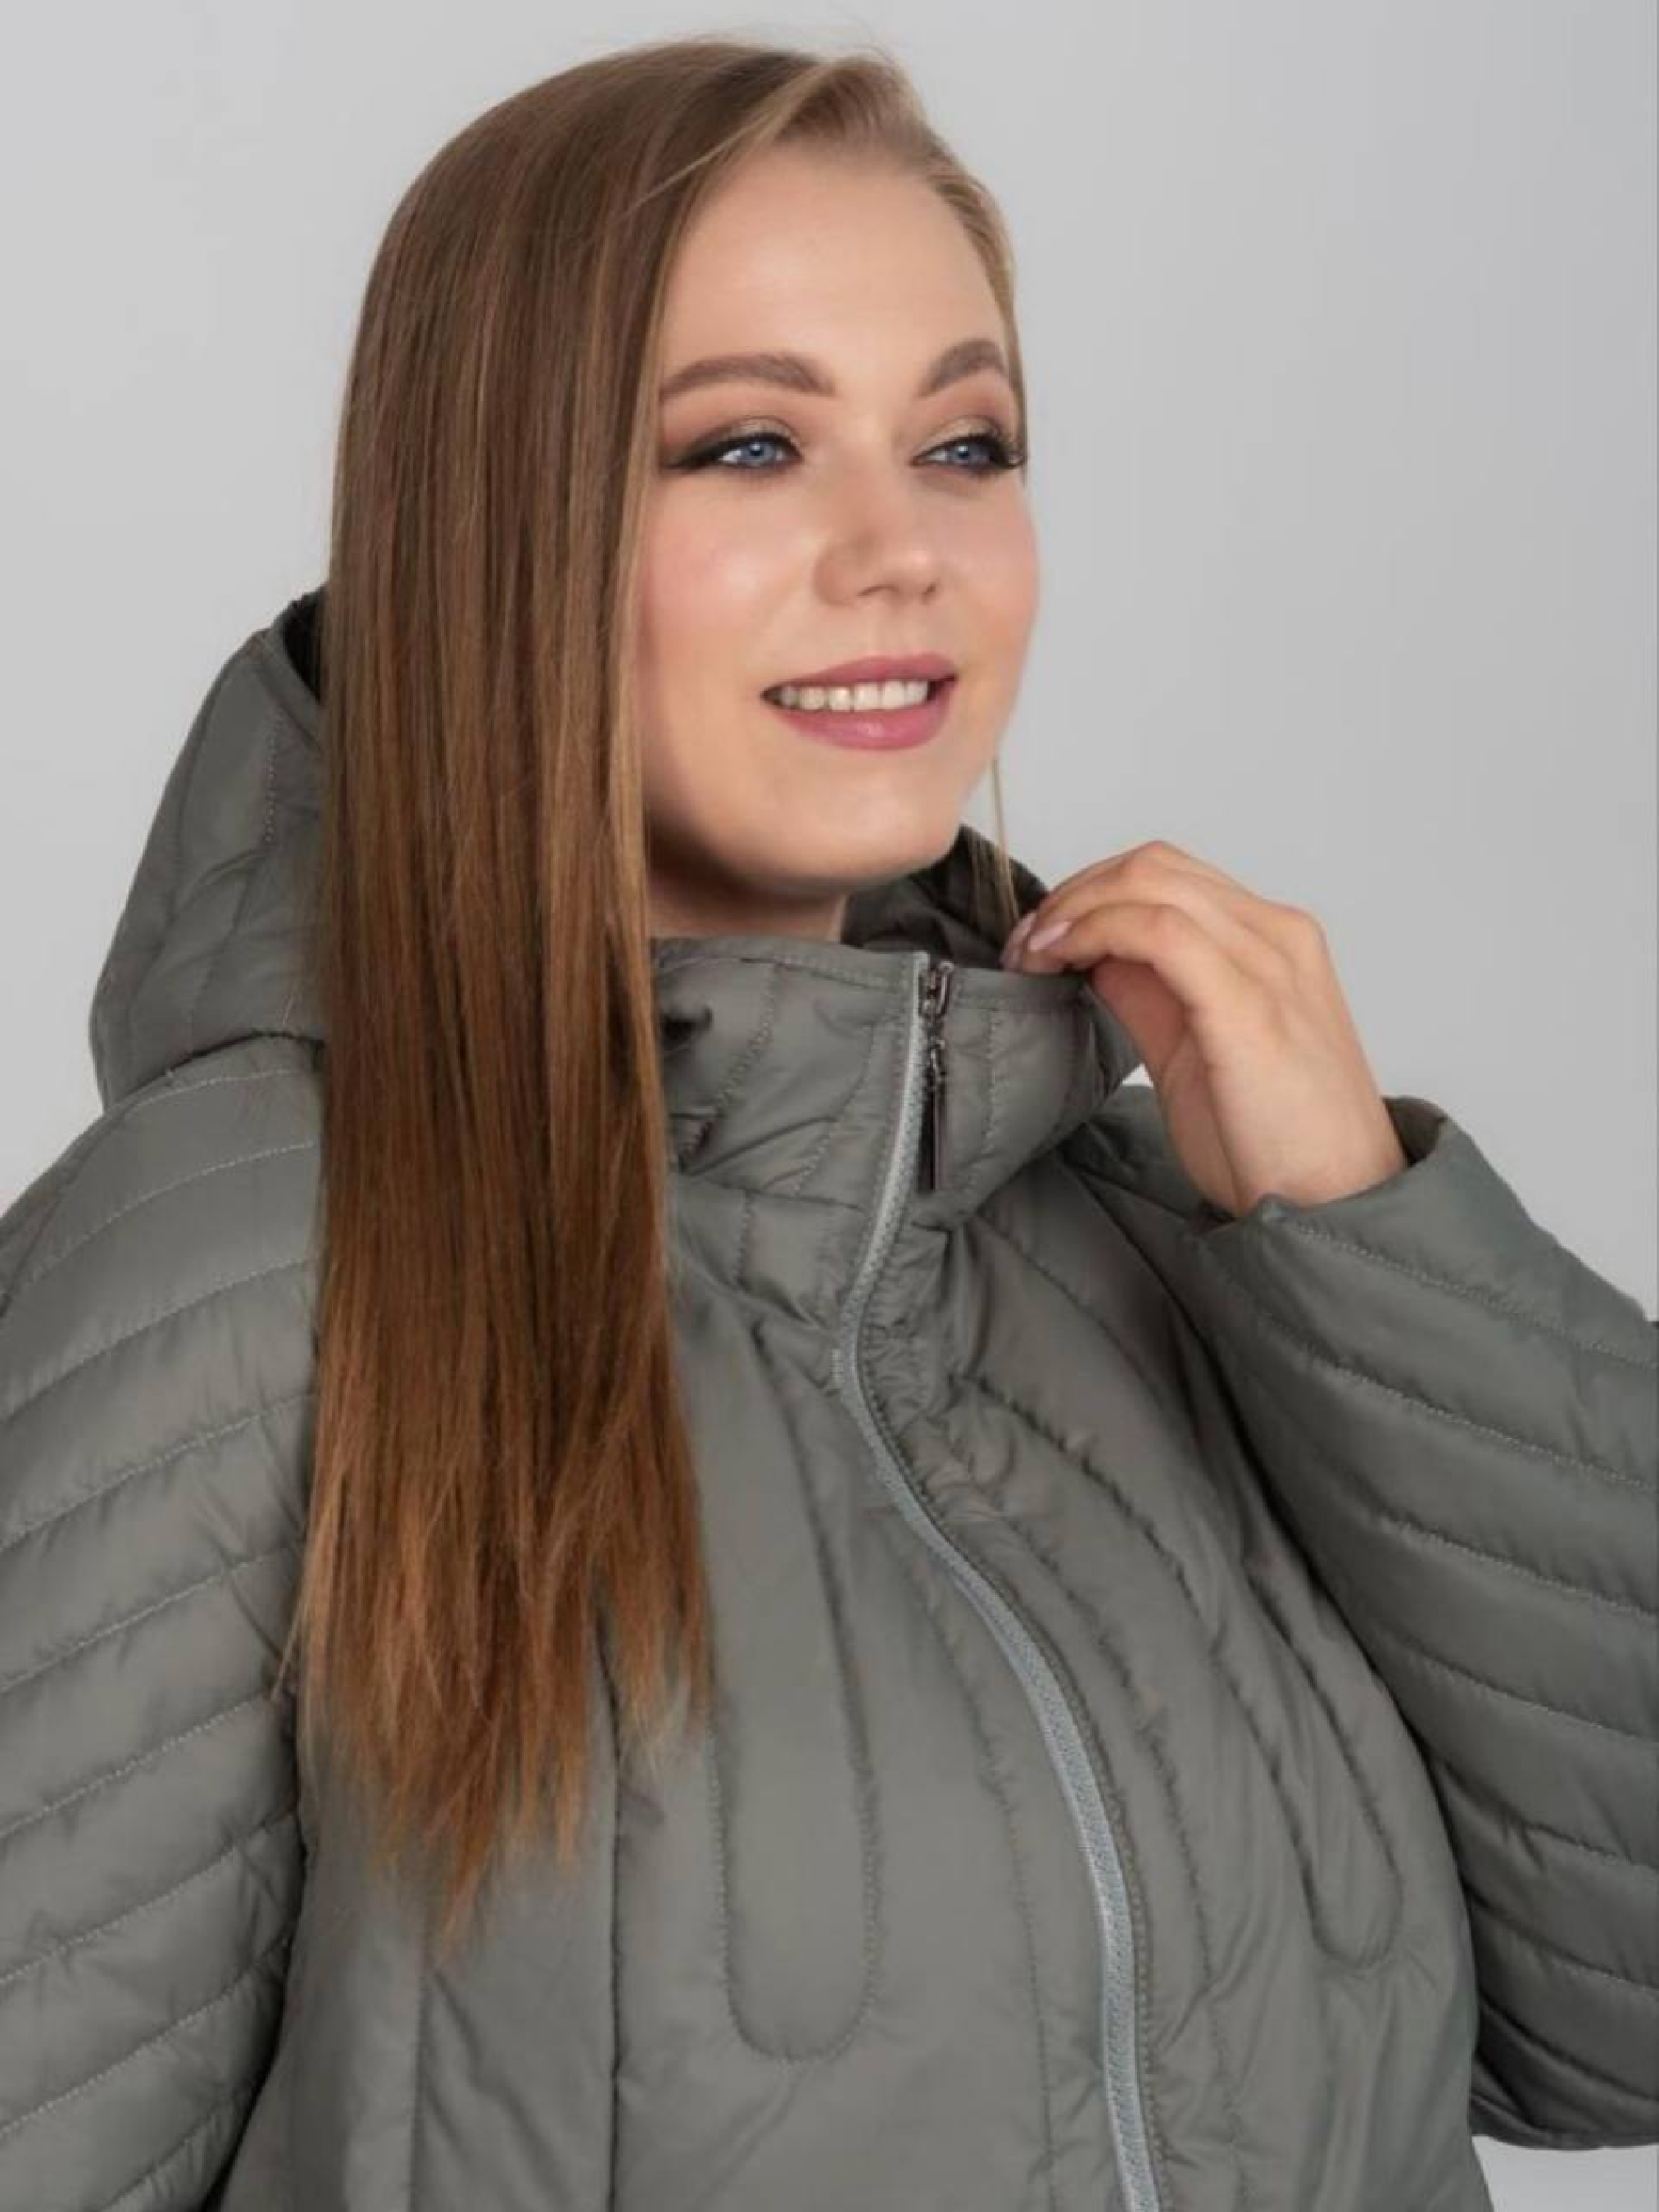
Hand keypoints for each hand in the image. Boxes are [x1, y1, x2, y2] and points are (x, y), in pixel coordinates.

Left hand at [1001, 840, 1408, 1217]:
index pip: (1167, 876)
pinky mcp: (1249, 1002)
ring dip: (1074, 910)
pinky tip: (1062, 962)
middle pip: (1154, 866)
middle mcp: (1277, 936)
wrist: (1337, 1207)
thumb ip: (1151, 997)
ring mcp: (1269, 963)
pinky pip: (1161, 931)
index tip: (1039, 940)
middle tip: (1024, 946)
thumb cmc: (1275, 1145)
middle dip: (1072, 895)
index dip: (1089, 894)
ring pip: (1152, 882)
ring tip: (1032, 955)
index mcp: (1272, 942)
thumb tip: (1094, 958)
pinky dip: (1097, 931)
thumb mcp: (1194, 1054)